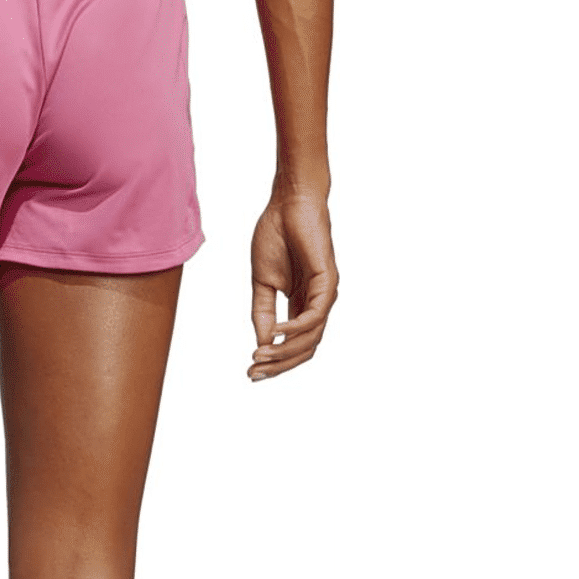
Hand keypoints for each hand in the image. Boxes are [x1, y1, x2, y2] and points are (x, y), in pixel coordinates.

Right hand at [248, 191, 338, 380]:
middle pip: (304, 349)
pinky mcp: (328, 282)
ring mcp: (325, 294)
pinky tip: (275, 333)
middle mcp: (317, 304)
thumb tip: (262, 344)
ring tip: (260, 356)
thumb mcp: (262, 283)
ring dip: (284, 352)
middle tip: (254, 374)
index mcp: (301, 305)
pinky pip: (314, 317)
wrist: (287, 204)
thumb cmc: (275, 236)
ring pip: (311, 338)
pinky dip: (294, 329)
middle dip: (279, 365)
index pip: (293, 344)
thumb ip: (262, 313)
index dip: (273, 362)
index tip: (249, 372)